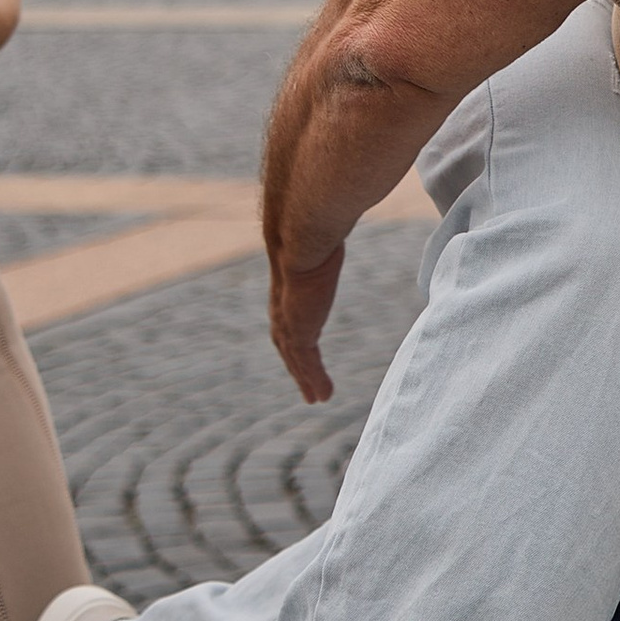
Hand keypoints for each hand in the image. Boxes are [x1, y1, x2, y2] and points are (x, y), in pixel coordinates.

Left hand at [269, 242, 342, 402]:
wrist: (302, 237)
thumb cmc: (313, 229)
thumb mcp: (321, 241)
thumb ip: (326, 243)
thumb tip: (336, 222)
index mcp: (289, 290)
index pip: (289, 319)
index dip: (295, 338)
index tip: (303, 351)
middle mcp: (283, 309)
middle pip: (287, 346)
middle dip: (296, 366)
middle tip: (306, 385)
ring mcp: (289, 323)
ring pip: (296, 360)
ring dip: (305, 379)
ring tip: (317, 398)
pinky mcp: (299, 333)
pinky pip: (307, 364)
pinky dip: (314, 381)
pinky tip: (322, 396)